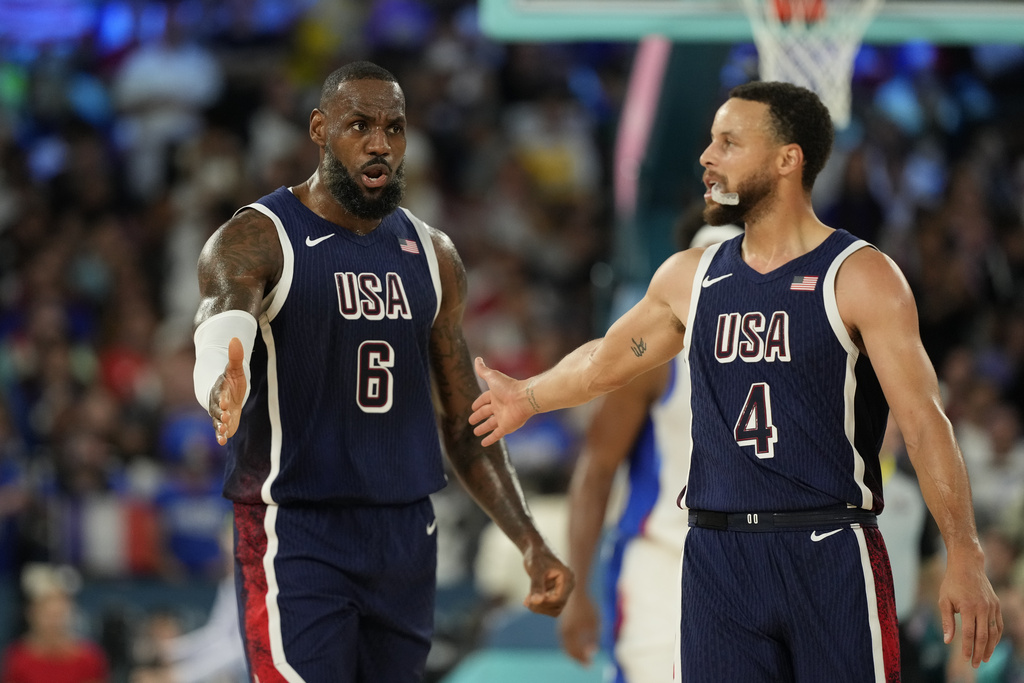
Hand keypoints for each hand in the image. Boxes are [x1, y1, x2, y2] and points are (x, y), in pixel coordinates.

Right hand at [209, 337, 246, 444]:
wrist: (227, 393)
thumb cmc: (231, 380)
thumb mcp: (235, 368)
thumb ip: (235, 356)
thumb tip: (235, 339)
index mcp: (220, 388)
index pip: (219, 392)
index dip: (221, 396)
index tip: (224, 401)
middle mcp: (217, 402)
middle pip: (216, 408)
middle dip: (220, 412)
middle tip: (224, 416)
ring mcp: (219, 413)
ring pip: (217, 420)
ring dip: (220, 425)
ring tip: (223, 432)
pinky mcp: (223, 422)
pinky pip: (220, 429)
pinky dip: (220, 435)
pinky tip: (222, 441)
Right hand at [469, 358, 533, 446]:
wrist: (524, 398)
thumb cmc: (508, 387)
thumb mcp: (492, 377)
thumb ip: (483, 370)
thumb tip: (477, 359)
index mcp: (495, 395)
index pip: (484, 399)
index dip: (478, 403)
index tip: (472, 407)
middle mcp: (499, 406)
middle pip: (486, 412)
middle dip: (478, 416)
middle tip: (471, 420)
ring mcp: (503, 417)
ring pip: (490, 424)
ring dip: (483, 428)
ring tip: (475, 433)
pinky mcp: (507, 427)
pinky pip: (496, 435)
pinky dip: (490, 439)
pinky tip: (483, 444)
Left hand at [522, 545, 574, 617]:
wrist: (534, 547)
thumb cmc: (536, 554)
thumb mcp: (536, 569)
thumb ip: (536, 585)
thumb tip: (536, 602)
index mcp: (568, 579)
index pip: (559, 600)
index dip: (545, 602)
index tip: (530, 598)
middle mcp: (567, 585)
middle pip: (557, 606)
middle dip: (542, 606)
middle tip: (527, 601)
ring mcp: (562, 589)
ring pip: (553, 608)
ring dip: (540, 608)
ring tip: (527, 601)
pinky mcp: (555, 591)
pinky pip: (548, 604)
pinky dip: (538, 605)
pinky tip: (527, 599)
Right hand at [558, 591, 599, 664]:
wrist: (574, 592)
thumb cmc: (587, 606)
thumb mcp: (594, 622)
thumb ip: (594, 637)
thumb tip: (593, 651)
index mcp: (571, 632)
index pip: (576, 652)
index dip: (583, 660)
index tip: (591, 664)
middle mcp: (563, 632)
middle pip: (570, 651)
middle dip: (579, 659)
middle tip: (588, 664)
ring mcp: (561, 629)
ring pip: (566, 647)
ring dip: (575, 653)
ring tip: (585, 656)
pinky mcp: (562, 626)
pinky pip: (565, 641)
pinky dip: (572, 646)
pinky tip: (580, 647)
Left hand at [939, 552, 1001, 667]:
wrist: (967, 566)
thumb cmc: (952, 584)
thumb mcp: (944, 600)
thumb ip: (947, 622)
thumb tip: (947, 641)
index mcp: (968, 607)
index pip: (969, 634)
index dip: (967, 648)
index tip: (966, 658)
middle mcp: (983, 608)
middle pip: (983, 636)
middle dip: (979, 652)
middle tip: (975, 664)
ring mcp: (992, 607)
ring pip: (994, 632)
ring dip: (990, 647)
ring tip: (984, 658)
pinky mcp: (997, 605)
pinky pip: (999, 625)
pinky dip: (996, 637)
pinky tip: (991, 645)